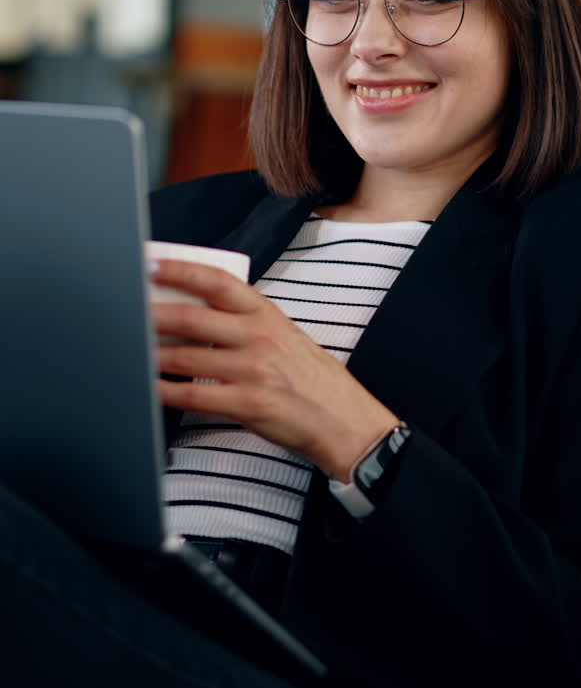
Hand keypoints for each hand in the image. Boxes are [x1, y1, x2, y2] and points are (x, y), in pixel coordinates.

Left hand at [151, 258, 398, 481]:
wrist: (346, 421)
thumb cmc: (313, 380)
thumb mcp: (286, 337)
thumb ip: (247, 325)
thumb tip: (197, 316)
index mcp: (268, 314)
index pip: (219, 282)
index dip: (181, 270)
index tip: (153, 266)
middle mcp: (260, 337)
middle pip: (194, 318)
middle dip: (153, 313)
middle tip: (126, 310)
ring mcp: (254, 369)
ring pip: (187, 357)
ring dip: (153, 354)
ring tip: (132, 351)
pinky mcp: (249, 403)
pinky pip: (194, 395)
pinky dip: (166, 391)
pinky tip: (150, 387)